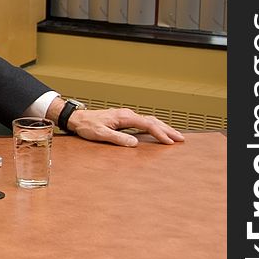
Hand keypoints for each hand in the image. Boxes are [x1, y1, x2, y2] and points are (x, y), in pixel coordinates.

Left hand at [65, 108, 185, 146]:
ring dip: (163, 128)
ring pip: (150, 120)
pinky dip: (154, 127)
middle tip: (180, 139)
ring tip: (174, 136)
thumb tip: (135, 143)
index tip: (169, 142)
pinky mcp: (124, 119)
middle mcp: (127, 114)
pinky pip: (144, 122)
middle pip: (153, 121)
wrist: (78, 119)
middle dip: (167, 130)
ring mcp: (126, 116)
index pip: (147, 124)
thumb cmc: (87, 126)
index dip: (159, 134)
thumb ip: (118, 139)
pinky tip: (158, 132)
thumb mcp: (101, 134)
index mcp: (124, 117)